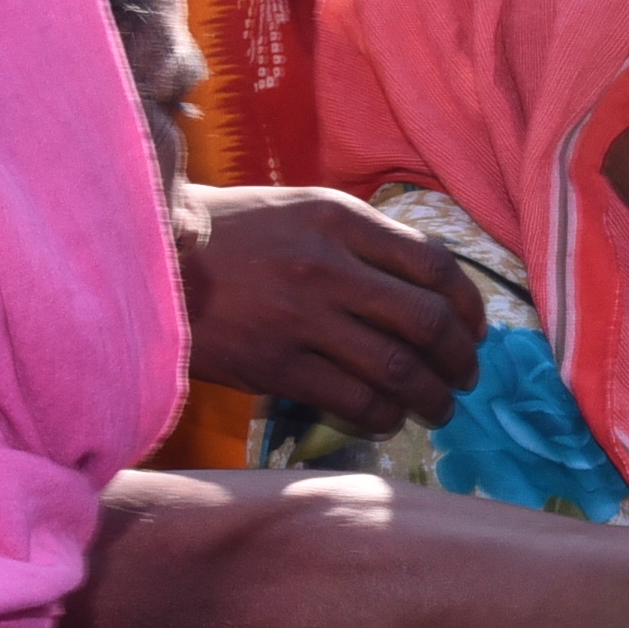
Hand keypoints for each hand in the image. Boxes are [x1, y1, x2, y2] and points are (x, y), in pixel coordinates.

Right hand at [179, 182, 484, 430]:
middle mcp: (328, 265)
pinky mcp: (274, 364)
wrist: (153, 258)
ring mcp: (301, 317)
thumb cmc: (235, 234)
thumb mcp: (303, 212)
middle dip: (460, 358)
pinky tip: (389, 416)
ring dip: (433, 396)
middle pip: (426, 322)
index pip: (436, 265)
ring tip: (441, 407)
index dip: (469, 307)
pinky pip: (352, 400)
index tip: (475, 330)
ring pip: (397, 368)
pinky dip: (384, 414)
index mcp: (341, 219)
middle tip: (466, 376)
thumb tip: (429, 289)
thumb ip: (363, 241)